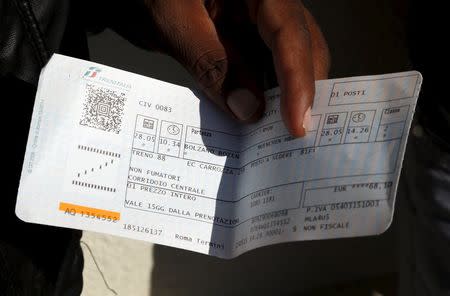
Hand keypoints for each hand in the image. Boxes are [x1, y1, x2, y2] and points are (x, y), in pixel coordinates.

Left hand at [144, 0, 329, 136]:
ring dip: (280, 95)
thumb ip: (210, 63)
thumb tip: (248, 110)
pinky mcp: (241, 32)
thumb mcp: (174, 21)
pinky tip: (251, 114)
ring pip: (281, 59)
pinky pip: (257, 63)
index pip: (289, 32)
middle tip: (293, 133)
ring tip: (273, 132)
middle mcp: (264, 0)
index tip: (296, 124)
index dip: (297, 80)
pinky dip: (257, 90)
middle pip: (300, 45)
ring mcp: (253, 16)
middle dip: (300, 90)